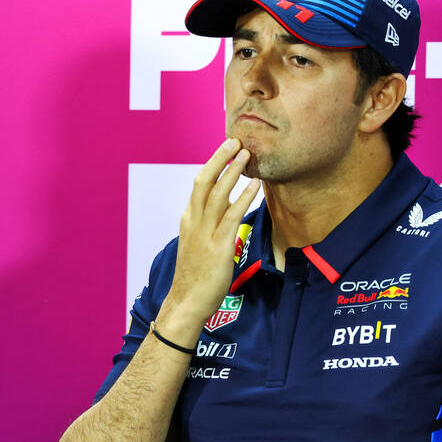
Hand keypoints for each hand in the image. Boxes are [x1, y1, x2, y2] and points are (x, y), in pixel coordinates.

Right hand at [158, 138, 259, 329]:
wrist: (186, 301)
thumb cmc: (194, 275)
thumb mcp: (197, 244)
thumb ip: (208, 225)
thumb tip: (225, 209)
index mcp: (188, 220)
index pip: (199, 185)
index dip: (213, 164)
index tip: (226, 149)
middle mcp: (193, 221)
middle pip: (204, 181)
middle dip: (219, 159)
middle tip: (235, 140)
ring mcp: (204, 233)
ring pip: (217, 194)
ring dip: (233, 172)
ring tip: (247, 154)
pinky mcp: (218, 246)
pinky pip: (231, 215)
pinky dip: (244, 197)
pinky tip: (255, 185)